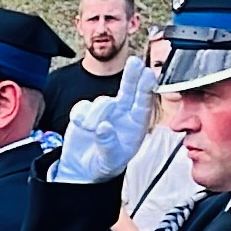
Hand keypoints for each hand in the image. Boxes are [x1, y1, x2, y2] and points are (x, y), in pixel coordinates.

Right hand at [51, 56, 158, 182]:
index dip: (146, 88)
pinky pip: (82, 106)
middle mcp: (122, 114)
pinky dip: (81, 116)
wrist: (83, 169)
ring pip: (101, 101)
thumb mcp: (110, 160)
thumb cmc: (104, 165)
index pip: (143, 103)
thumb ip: (108, 144)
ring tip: (91, 129)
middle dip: (131, 75)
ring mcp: (104, 111)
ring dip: (95, 115)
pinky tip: (83, 126)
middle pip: (129, 90)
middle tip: (135, 61)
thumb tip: (103, 127)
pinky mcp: (85, 112)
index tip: (149, 74)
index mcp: (136, 125)